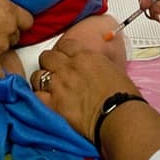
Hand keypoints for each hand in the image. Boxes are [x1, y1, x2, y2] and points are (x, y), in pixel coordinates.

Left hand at [30, 38, 159, 159]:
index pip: (65, 45)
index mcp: (85, 56)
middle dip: (49, 63)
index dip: (64, 52)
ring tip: (46, 87)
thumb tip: (95, 68)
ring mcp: (59, 85)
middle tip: (54, 71)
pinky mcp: (54, 104)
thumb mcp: (112, 69)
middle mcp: (69, 67)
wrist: (121, 115)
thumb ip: (98, 64)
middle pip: (47, 57)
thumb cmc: (124, 96)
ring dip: (41, 80)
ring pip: (37, 75)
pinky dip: (38, 97)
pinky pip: (36, 96)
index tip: (65, 58)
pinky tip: (44, 100)